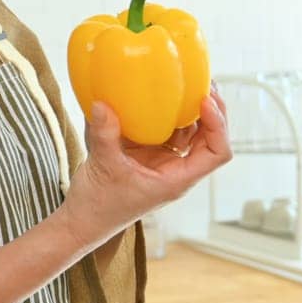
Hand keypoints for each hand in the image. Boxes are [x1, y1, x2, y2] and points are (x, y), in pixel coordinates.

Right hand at [58, 84, 232, 250]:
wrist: (84, 219)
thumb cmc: (99, 205)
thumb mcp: (102, 166)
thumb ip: (104, 134)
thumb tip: (103, 103)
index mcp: (177, 178)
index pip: (217, 153)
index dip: (218, 125)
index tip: (203, 101)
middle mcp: (176, 169)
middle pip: (210, 139)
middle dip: (212, 111)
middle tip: (203, 83)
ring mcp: (163, 161)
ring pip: (190, 132)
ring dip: (192, 110)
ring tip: (187, 83)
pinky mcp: (147, 153)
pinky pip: (165, 129)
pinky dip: (166, 112)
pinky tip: (157, 95)